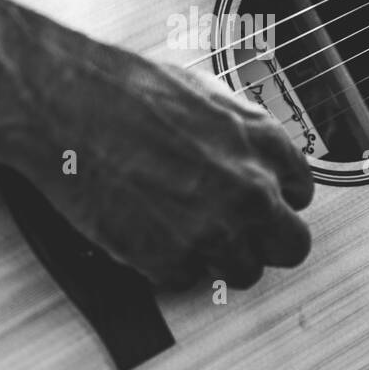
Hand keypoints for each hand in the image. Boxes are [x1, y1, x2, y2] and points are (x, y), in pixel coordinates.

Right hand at [21, 34, 313, 289]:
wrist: (67, 106)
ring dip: (218, 258)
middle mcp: (250, 190)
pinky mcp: (171, 261)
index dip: (276, 197)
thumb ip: (240, 131)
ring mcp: (214, 230)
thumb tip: (250, 153)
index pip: (301, 192)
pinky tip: (148, 231)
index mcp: (263, 143)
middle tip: (238, 233)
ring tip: (183, 232)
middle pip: (291, 245)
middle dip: (265, 241)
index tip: (259, 201)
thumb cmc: (122, 89)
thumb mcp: (203, 91)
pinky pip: (188, 280)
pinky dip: (169, 264)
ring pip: (244, 273)